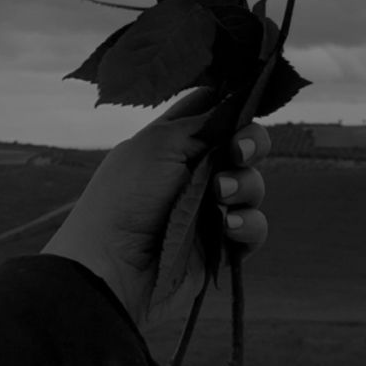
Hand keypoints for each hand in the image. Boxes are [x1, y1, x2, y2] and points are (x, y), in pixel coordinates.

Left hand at [41, 87, 270, 331]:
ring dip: (245, 184)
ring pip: (252, 184)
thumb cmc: (125, 197)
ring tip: (221, 194)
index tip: (247, 97)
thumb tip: (236, 101)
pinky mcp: (221, 247)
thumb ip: (203, 120)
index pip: (213, 109)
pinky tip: (230, 226)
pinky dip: (248, 224)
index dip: (234, 101)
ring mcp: (209, 209)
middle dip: (251, 142)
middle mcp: (195, 171)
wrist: (111, 267)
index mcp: (175, 141)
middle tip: (239, 150)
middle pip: (243, 144)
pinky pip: (253, 228)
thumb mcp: (158, 143)